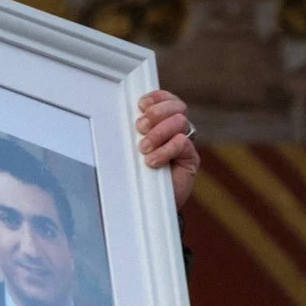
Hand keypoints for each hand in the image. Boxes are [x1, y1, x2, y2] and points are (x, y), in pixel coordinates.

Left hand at [137, 90, 198, 209]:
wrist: (145, 207)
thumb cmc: (134, 178)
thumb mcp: (128, 153)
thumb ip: (129, 136)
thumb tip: (115, 120)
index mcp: (160, 124)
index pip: (166, 101)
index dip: (157, 98)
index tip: (140, 104)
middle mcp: (175, 131)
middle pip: (176, 107)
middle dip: (157, 113)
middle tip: (140, 127)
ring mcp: (184, 144)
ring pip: (179, 122)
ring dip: (159, 133)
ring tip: (143, 149)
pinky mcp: (190, 159)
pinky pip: (182, 143)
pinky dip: (166, 149)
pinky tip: (153, 161)